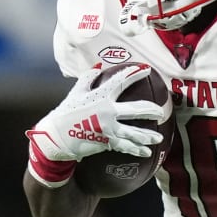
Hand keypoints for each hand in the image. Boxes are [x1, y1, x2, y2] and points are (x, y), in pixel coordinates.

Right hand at [27, 67, 167, 164]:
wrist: (56, 137)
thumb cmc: (65, 113)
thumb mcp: (75, 92)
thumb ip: (88, 78)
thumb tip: (98, 65)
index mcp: (101, 96)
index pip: (122, 81)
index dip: (135, 74)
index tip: (147, 70)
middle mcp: (108, 111)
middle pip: (136, 109)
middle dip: (151, 110)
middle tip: (161, 111)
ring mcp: (109, 128)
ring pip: (134, 132)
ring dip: (148, 135)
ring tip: (158, 137)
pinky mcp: (107, 142)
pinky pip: (125, 147)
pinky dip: (136, 150)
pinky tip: (146, 152)